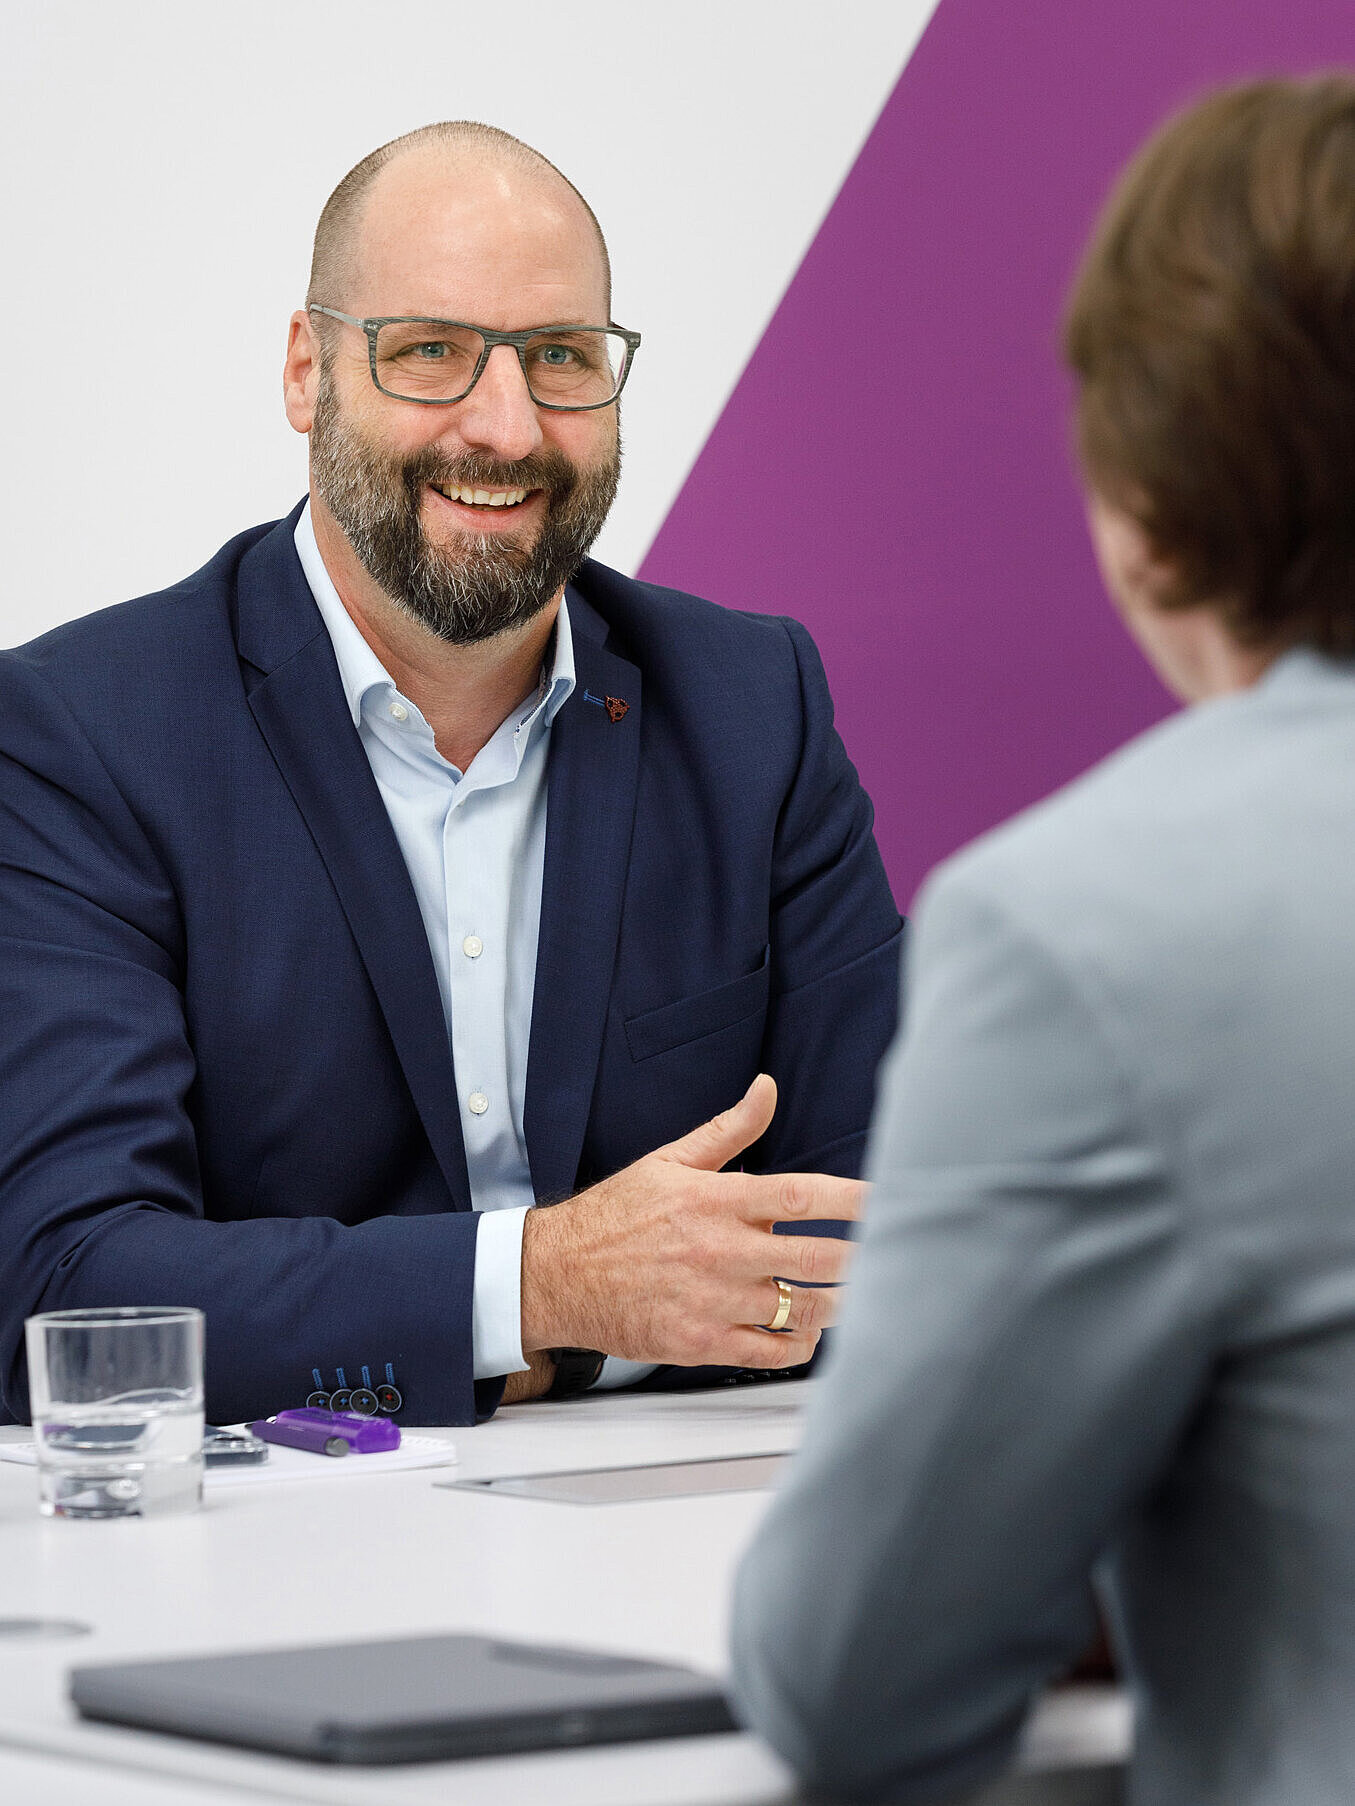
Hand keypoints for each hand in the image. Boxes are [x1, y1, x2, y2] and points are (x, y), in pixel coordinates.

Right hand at [519, 1075, 862, 1369]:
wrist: (557, 1274)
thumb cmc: (616, 1215)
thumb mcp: (670, 1161)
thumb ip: (728, 1130)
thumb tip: (767, 1088)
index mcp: (715, 1200)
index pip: (802, 1197)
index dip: (853, 1200)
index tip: (888, 1200)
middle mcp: (719, 1250)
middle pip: (816, 1258)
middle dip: (863, 1258)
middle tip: (892, 1254)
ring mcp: (712, 1301)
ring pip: (802, 1308)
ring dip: (841, 1304)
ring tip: (860, 1295)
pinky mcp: (701, 1342)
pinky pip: (772, 1352)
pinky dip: (801, 1344)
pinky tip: (808, 1331)